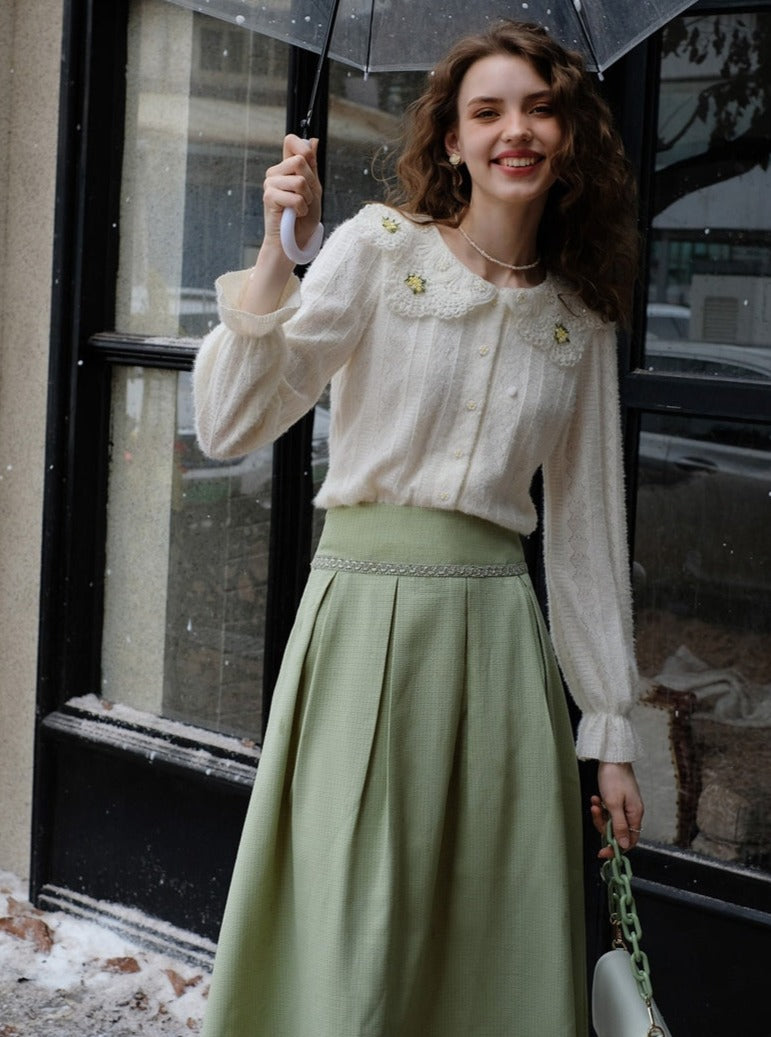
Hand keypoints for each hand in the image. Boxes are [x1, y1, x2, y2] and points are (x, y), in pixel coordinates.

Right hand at [263, 134, 322, 253]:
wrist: (294, 241)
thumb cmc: (303, 218)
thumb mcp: (314, 189)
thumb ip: (312, 166)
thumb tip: (313, 140)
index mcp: (286, 167)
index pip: (290, 140)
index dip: (303, 147)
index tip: (310, 161)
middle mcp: (276, 172)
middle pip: (300, 160)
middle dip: (311, 182)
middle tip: (306, 198)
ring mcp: (270, 183)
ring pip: (299, 180)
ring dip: (307, 198)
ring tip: (300, 207)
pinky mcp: (269, 197)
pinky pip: (294, 196)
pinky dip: (301, 208)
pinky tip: (295, 214)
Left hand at [590, 762, 643, 858]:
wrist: (613, 756)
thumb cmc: (614, 777)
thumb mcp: (614, 804)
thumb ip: (618, 825)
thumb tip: (623, 844)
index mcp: (635, 814)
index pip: (629, 840)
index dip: (616, 848)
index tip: (603, 852)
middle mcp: (632, 812)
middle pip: (618, 831)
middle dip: (604, 826)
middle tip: (595, 814)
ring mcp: (625, 806)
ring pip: (611, 821)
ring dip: (600, 815)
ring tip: (594, 803)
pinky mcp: (618, 800)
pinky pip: (608, 811)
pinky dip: (600, 807)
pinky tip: (596, 798)